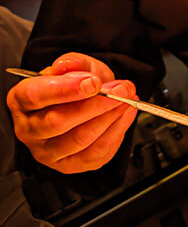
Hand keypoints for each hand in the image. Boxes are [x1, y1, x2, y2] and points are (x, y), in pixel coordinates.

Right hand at [7, 52, 137, 173]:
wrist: (87, 100)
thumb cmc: (77, 84)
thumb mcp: (77, 65)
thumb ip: (74, 62)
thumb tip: (65, 66)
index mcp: (22, 100)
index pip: (36, 96)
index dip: (66, 89)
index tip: (93, 82)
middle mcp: (29, 129)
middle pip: (58, 121)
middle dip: (96, 104)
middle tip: (120, 89)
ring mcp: (47, 151)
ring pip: (79, 139)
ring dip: (109, 117)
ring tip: (126, 99)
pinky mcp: (69, 165)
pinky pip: (95, 153)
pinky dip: (116, 131)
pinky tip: (126, 114)